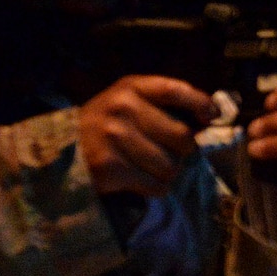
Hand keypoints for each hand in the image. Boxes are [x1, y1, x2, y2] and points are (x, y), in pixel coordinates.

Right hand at [79, 75, 218, 197]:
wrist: (64, 149)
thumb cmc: (109, 125)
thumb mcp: (130, 102)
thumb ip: (167, 104)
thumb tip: (211, 117)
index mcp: (130, 88)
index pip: (176, 90)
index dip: (201, 104)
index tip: (211, 116)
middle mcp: (121, 108)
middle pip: (183, 138)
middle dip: (182, 149)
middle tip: (165, 150)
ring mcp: (113, 138)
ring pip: (172, 166)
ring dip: (167, 171)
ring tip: (148, 165)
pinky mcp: (109, 168)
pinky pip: (156, 186)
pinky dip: (155, 187)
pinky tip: (139, 179)